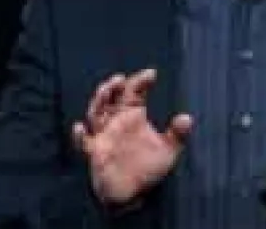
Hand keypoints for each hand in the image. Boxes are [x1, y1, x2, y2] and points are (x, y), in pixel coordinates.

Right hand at [72, 68, 191, 206]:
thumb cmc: (148, 168)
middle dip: (113, 87)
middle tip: (120, 79)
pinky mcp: (95, 152)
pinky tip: (79, 128)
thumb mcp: (168, 151)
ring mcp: (104, 135)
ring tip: (106, 91)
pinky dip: (79, 136)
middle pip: (111, 98)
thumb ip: (177, 135)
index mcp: (133, 115)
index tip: (151, 74)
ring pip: (96, 113)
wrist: (133, 193)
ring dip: (99, 101)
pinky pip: (83, 143)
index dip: (141, 81)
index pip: (134, 92)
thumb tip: (187, 118)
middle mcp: (116, 121)